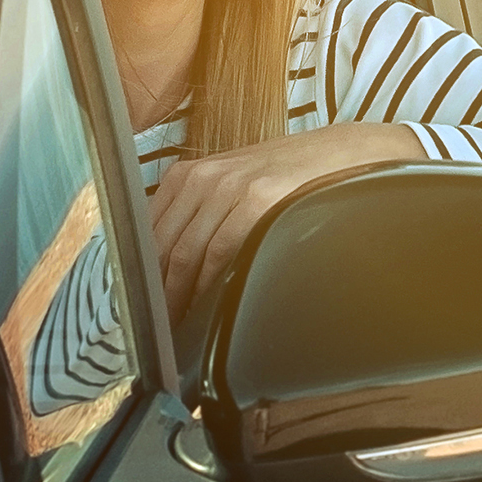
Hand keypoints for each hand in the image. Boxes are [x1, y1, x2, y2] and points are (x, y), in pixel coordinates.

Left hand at [151, 120, 421, 315]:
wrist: (340, 154)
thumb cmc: (288, 178)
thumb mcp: (233, 186)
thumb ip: (200, 216)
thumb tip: (170, 267)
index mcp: (187, 175)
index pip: (146, 233)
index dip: (141, 274)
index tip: (142, 306)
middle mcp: (201, 177)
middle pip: (162, 246)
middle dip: (156, 291)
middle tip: (155, 327)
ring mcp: (228, 185)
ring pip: (186, 251)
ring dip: (178, 294)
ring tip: (176, 324)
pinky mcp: (257, 198)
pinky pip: (220, 250)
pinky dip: (208, 282)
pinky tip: (206, 303)